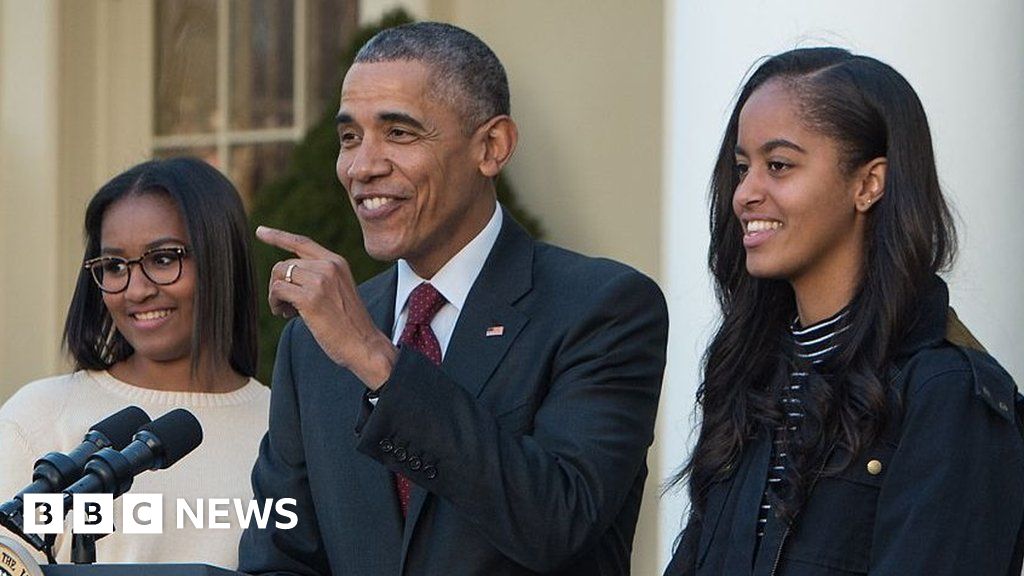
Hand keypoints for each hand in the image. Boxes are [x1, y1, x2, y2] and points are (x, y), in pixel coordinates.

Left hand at [257, 225, 396, 388]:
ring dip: (275, 295)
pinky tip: (287, 315)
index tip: (260, 231)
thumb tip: (284, 276)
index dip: (278, 236)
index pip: (302, 242)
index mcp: (337, 262)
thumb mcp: (338, 291)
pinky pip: (277, 290)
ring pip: (279, 275)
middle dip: (278, 284)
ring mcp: (320, 280)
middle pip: (284, 264)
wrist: (365, 345)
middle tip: (287, 306)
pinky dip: (275, 303)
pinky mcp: (310, 298)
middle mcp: (329, 266)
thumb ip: (318, 277)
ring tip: (287, 311)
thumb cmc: (349, 324)